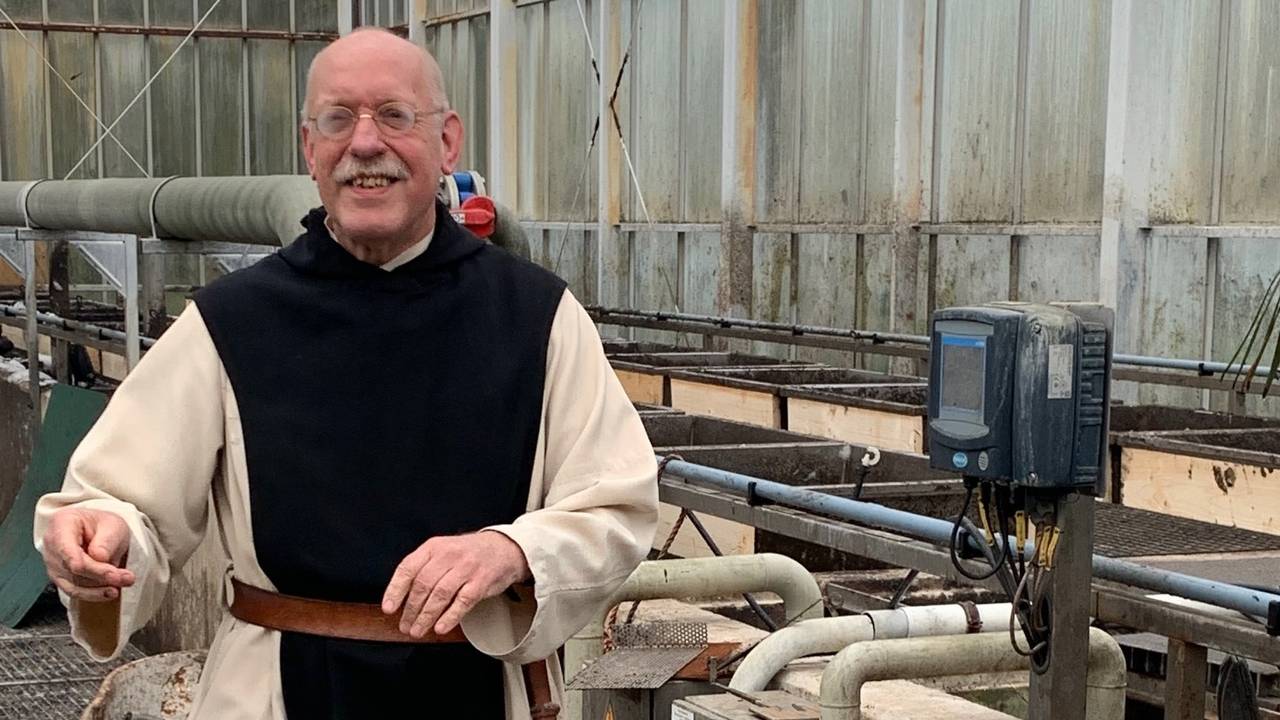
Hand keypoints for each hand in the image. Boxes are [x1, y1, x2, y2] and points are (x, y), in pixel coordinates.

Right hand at [41, 508, 134, 601]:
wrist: (97, 533)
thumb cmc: (102, 526)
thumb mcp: (113, 524)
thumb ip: (107, 540)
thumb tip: (100, 557)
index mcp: (62, 524)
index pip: (65, 547)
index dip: (79, 561)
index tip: (99, 570)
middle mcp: (52, 545)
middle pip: (72, 567)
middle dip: (101, 574)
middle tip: (126, 576)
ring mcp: (54, 564)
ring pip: (73, 583)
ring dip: (100, 587)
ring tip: (124, 582)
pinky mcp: (61, 579)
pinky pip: (75, 591)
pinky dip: (94, 594)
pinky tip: (111, 592)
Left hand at [381, 531, 529, 637]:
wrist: (503, 548)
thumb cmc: (468, 554)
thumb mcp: (442, 551)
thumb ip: (423, 569)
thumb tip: (401, 598)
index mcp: (433, 547)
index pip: (408, 568)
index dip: (395, 590)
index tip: (389, 608)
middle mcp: (449, 555)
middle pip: (423, 585)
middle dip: (411, 609)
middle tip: (405, 626)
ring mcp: (466, 568)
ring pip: (441, 595)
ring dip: (426, 616)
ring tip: (418, 630)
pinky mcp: (482, 581)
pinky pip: (463, 601)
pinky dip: (450, 617)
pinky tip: (440, 627)